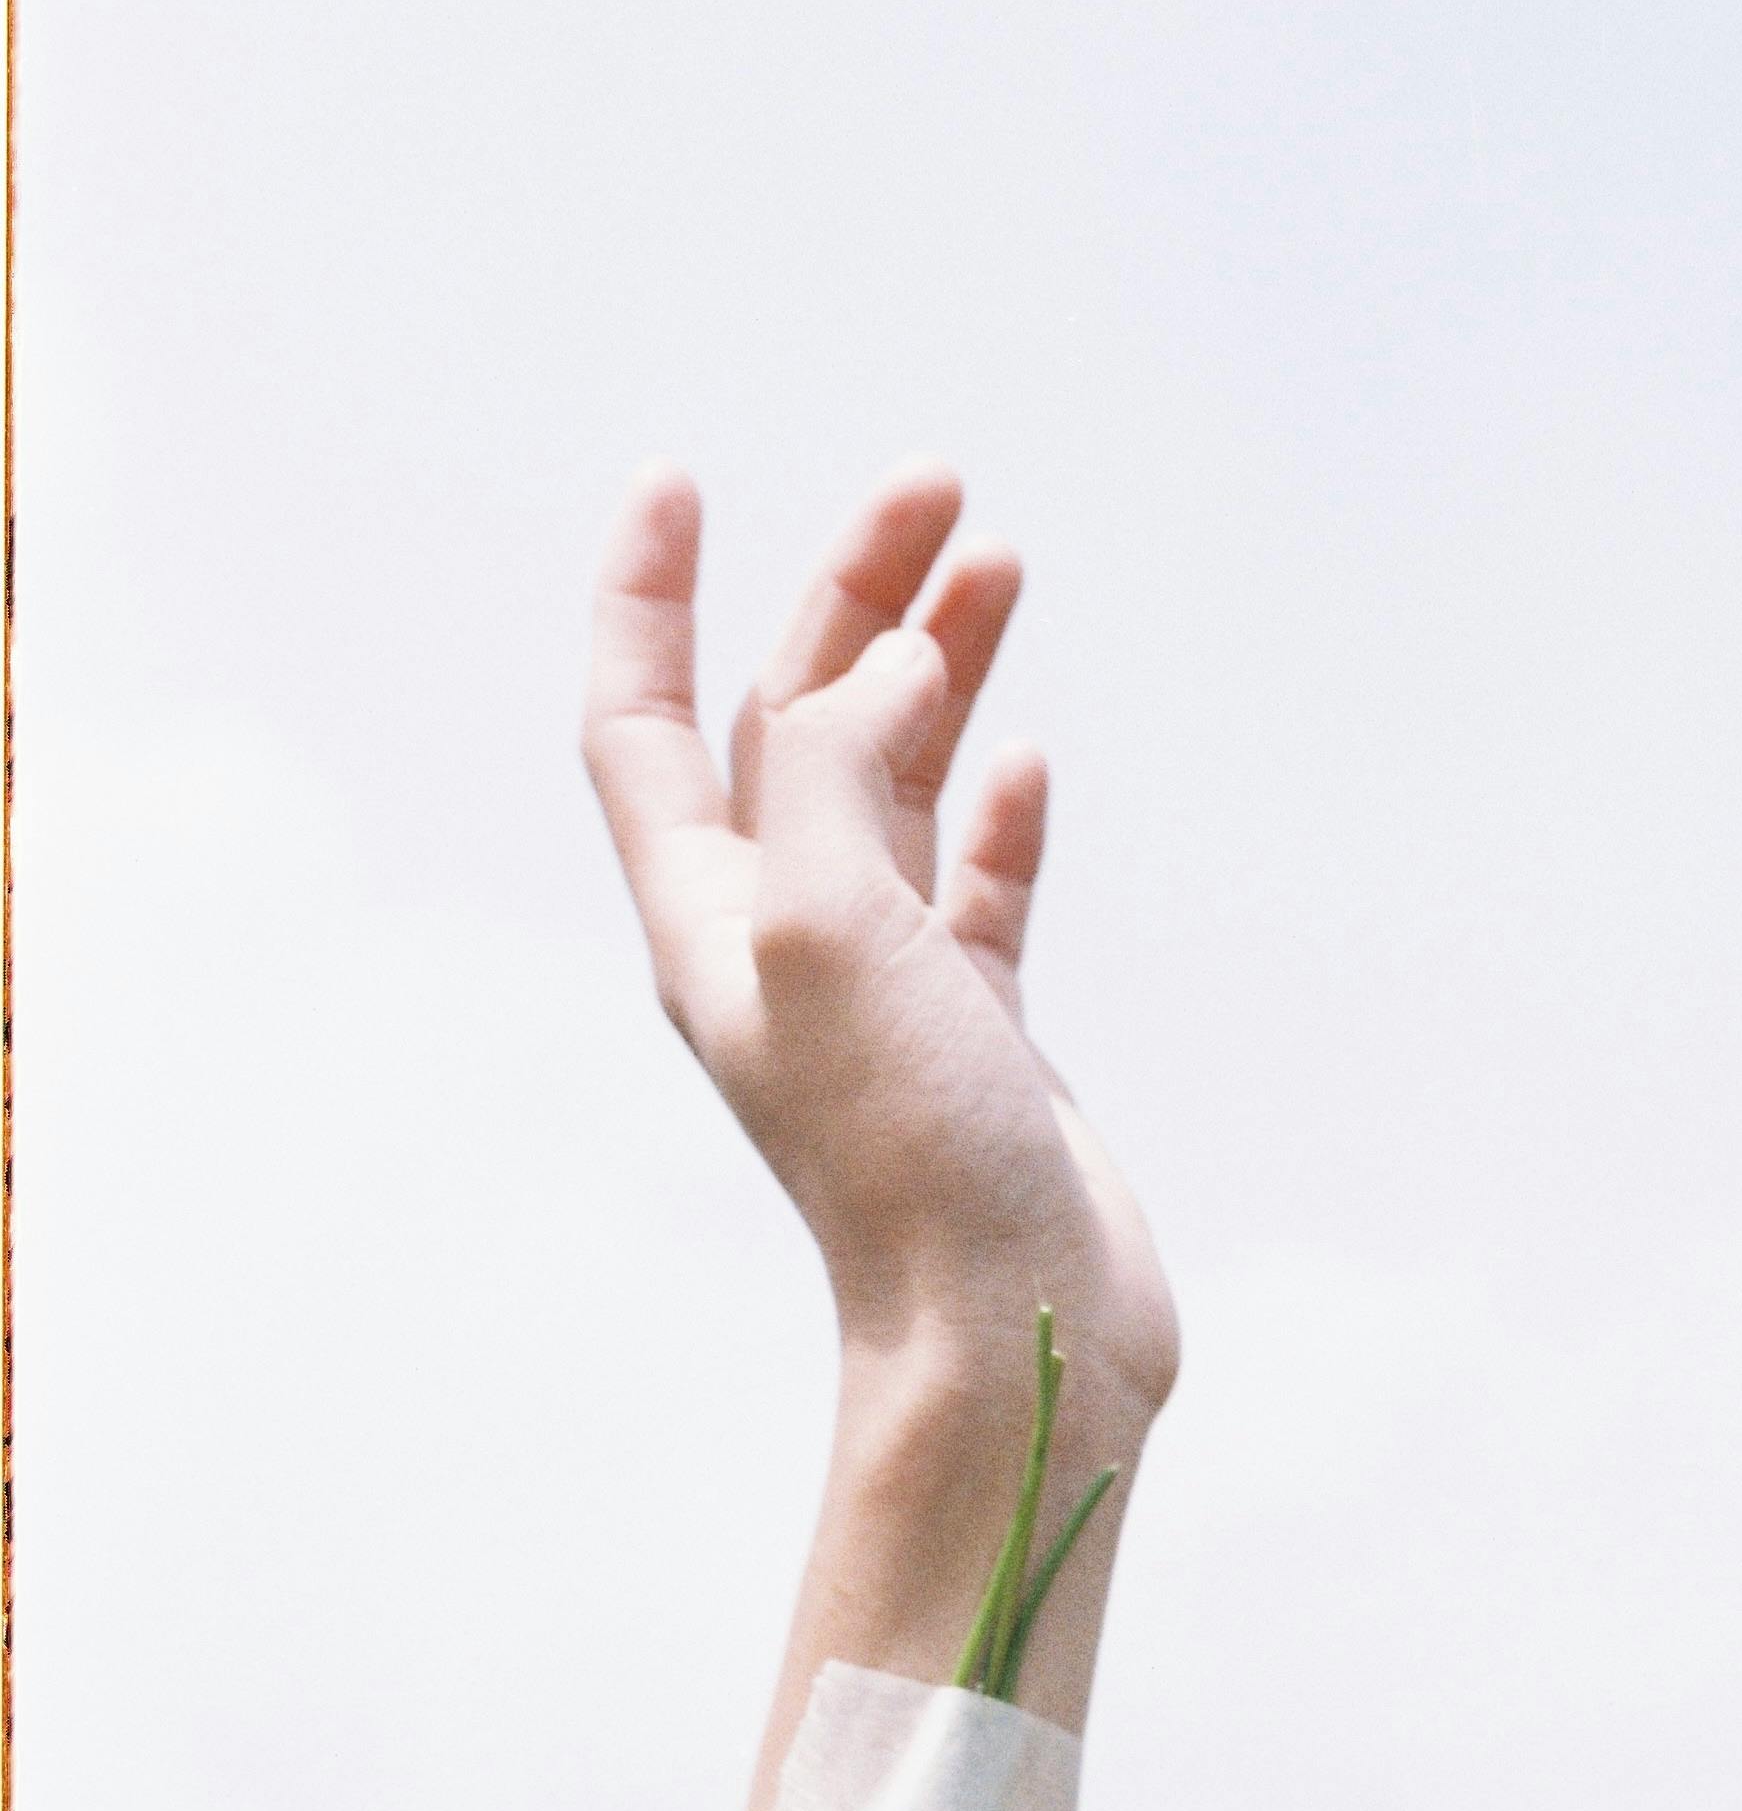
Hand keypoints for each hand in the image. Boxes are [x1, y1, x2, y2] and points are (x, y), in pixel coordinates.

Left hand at [583, 462, 1176, 1427]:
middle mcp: (787, 944)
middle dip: (848, 596)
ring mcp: (889, 992)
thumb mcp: (828, 926)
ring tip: (1003, 567)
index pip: (642, 721)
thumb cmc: (905, 1157)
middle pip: (791, 725)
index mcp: (712, 917)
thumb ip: (832, 770)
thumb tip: (886, 671)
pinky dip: (999, 813)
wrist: (1007, 1332)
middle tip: (935, 489)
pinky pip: (979, 895)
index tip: (679, 478)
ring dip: (936, 671)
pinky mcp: (983, 1042)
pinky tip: (1028, 760)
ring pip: (897, 788)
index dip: (646, 596)